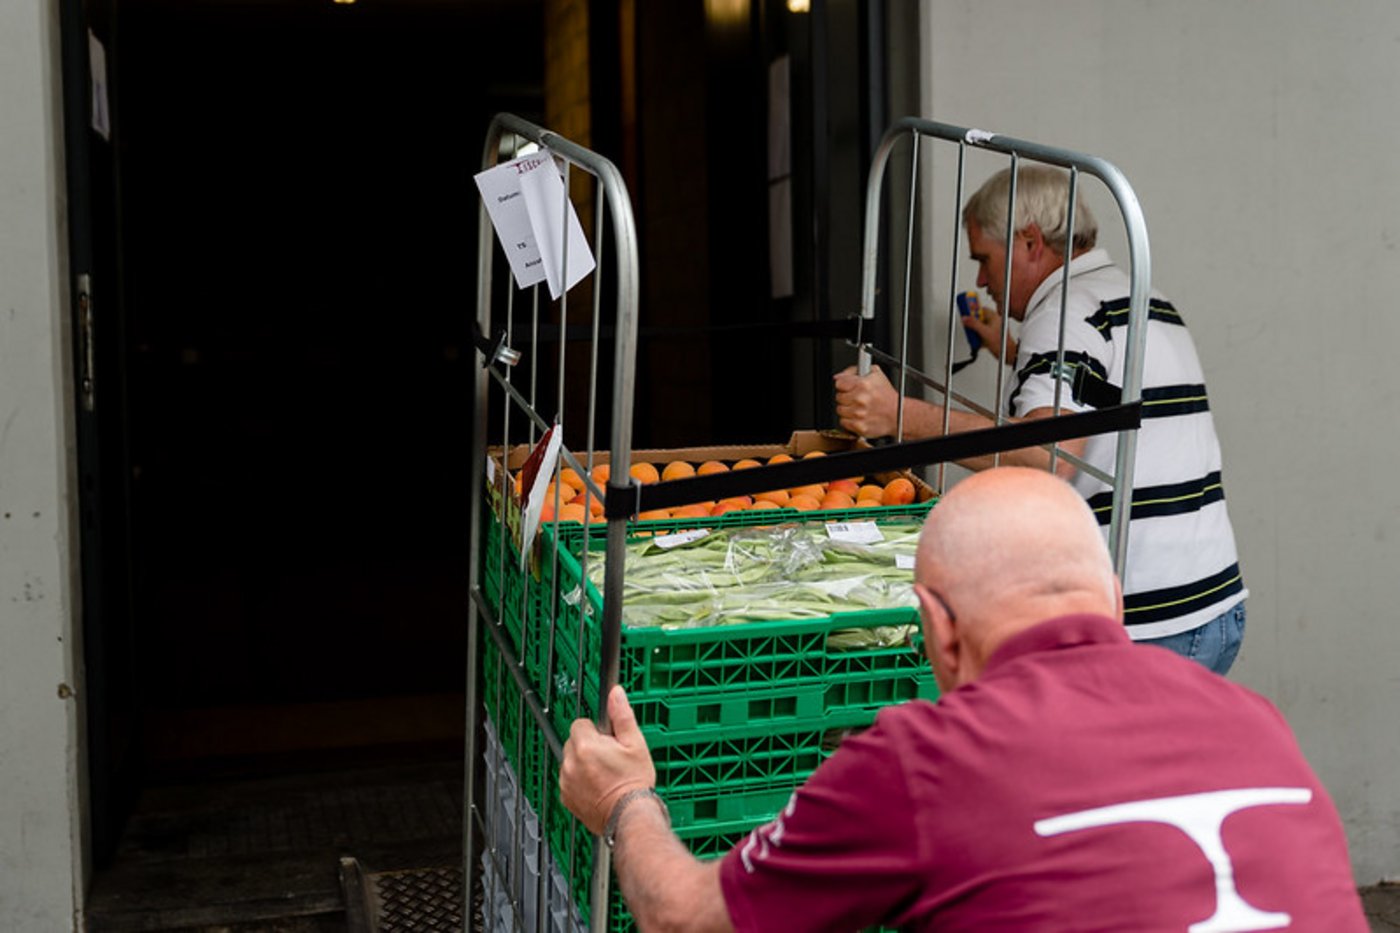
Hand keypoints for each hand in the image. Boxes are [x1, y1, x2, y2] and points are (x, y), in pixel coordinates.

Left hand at [560, 685, 656, 835]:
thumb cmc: (633, 782)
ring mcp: (566, 781)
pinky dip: (578, 781)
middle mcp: (571, 763)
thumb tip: (615, 694)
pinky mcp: (566, 797)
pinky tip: (597, 786)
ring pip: (570, 761)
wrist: (629, 816)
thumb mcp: (635, 744)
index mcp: (585, 746)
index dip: (596, 730)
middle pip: (573, 742)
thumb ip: (621, 716)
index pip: (580, 724)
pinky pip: (568, 780)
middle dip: (588, 746)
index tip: (607, 740)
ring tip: (604, 774)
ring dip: (582, 763)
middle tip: (609, 758)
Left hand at [833, 364, 899, 437]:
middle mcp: (860, 399)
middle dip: (846, 397)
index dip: (844, 385)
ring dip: (847, 409)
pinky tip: (858, 416)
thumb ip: (854, 371)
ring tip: (858, 408)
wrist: (898, 414)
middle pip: (838, 397)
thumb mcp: (875, 374)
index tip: (849, 387)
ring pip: (840, 410)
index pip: (839, 383)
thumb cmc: (887, 396)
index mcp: (863, 384)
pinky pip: (844, 422)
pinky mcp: (859, 426)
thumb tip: (838, 376)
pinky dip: (849, 420)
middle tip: (856, 398)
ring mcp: (859, 414)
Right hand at [963, 305, 1017, 362]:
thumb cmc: (1002, 343)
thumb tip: (965, 318)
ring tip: (974, 336)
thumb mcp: (985, 332)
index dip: (973, 309)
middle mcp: (994, 322)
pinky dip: (978, 337)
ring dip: (975, 332)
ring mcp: (992, 329)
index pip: (981, 309)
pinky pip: (981, 334)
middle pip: (979, 319)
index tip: (966, 311)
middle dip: (973, 323)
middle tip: (969, 327)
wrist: (1006, 353)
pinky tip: (978, 342)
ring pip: (979, 327)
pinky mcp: (991, 336)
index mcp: (994, 317)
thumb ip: (974, 324)